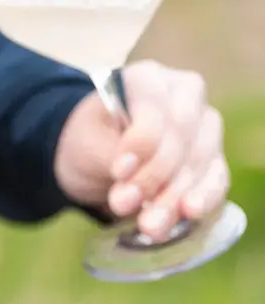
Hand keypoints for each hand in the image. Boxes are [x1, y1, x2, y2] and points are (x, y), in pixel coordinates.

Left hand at [54, 60, 229, 240]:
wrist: (96, 155)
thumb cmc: (90, 137)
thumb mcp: (86, 140)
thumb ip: (108, 155)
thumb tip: (128, 181)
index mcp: (146, 77)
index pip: (154, 109)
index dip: (140, 143)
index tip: (118, 172)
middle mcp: (183, 95)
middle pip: (181, 137)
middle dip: (154, 176)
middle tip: (123, 204)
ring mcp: (203, 125)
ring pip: (200, 161)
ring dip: (175, 196)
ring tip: (148, 225)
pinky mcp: (212, 157)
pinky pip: (217, 178)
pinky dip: (204, 198)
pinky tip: (189, 214)